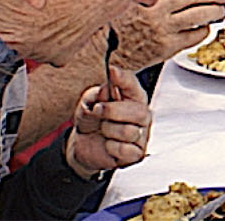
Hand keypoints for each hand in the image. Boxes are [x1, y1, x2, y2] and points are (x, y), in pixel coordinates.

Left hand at [67, 61, 152, 175]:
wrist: (82, 145)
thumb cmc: (91, 119)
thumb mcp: (88, 103)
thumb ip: (98, 94)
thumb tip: (108, 85)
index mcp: (133, 97)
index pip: (133, 84)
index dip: (123, 78)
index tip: (111, 71)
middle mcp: (142, 114)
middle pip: (139, 111)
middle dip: (113, 111)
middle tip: (98, 110)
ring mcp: (141, 134)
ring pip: (130, 132)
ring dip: (109, 131)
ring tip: (103, 130)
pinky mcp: (136, 153)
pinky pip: (127, 150)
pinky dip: (112, 148)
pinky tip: (108, 145)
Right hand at [112, 0, 224, 69]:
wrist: (101, 55)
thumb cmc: (111, 27)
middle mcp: (155, 10)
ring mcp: (162, 29)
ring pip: (198, 15)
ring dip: (214, 10)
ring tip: (221, 8)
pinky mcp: (166, 48)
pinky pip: (193, 36)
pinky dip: (204, 31)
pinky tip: (206, 28)